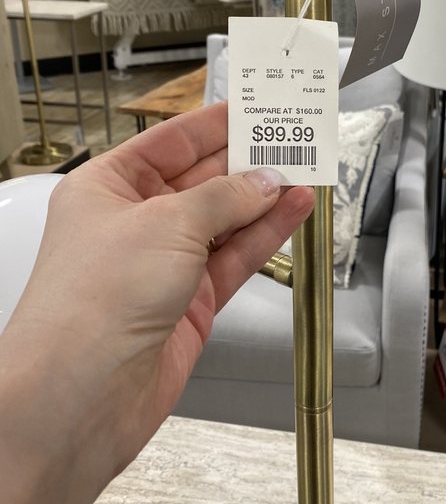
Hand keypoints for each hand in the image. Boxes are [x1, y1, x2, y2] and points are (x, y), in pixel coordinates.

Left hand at [4, 101, 314, 479]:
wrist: (80, 396)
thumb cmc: (89, 306)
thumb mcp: (166, 225)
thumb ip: (224, 198)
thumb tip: (263, 180)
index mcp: (107, 188)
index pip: (171, 142)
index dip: (216, 124)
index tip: (256, 107)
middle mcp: (134, 224)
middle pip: (202, 180)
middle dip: (248, 160)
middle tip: (294, 137)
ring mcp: (164, 266)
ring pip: (226, 220)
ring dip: (266, 197)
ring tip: (307, 170)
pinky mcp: (191, 303)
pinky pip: (236, 258)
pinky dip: (267, 234)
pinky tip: (293, 211)